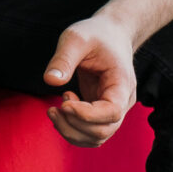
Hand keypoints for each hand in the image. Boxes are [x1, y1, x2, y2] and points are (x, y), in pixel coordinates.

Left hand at [43, 15, 137, 146]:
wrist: (110, 35)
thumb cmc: (95, 34)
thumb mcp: (76, 38)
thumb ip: (64, 58)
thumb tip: (50, 81)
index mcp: (122, 84)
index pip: (112, 112)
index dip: (87, 114)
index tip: (64, 102)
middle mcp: (122, 102)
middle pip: (104, 130)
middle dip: (74, 125)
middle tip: (54, 107)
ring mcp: (113, 110)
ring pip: (97, 138)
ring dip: (71, 131)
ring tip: (54, 110)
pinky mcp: (101, 112)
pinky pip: (90, 133)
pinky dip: (72, 129)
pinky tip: (62, 109)